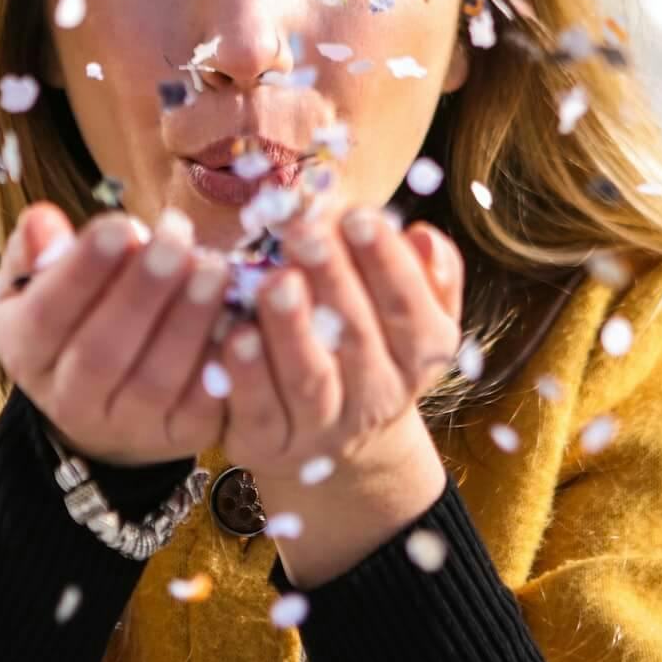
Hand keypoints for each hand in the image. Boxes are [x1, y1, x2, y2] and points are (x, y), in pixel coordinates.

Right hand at [0, 202, 228, 467]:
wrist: (111, 400)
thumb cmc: (79, 318)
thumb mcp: (41, 284)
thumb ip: (37, 251)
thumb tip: (42, 222)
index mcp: (27, 354)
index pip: (46, 316)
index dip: (82, 272)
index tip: (120, 225)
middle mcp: (69, 401)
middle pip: (101, 353)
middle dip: (142, 292)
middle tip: (175, 240)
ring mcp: (127, 427)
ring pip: (156, 380)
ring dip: (189, 321)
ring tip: (214, 268)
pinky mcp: (180, 437)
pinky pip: (203, 407)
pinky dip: (224, 364)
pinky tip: (240, 318)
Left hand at [214, 205, 463, 483]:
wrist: (333, 437)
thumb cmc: (368, 343)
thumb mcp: (414, 309)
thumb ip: (427, 272)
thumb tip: (422, 237)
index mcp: (419, 357)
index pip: (409, 308)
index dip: (386, 263)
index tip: (357, 215)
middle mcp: (377, 399)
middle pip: (358, 339)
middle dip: (332, 282)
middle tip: (305, 232)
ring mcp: (322, 429)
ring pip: (310, 382)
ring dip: (292, 330)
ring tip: (274, 281)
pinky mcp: (267, 445)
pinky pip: (257, 412)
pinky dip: (246, 376)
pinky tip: (233, 333)